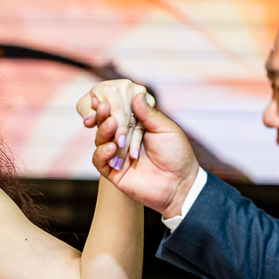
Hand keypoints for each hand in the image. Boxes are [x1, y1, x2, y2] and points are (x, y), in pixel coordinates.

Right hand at [78, 82, 198, 215]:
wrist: (180, 184)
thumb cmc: (177, 155)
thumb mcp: (165, 129)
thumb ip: (149, 114)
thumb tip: (137, 94)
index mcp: (136, 127)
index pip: (119, 113)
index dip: (113, 106)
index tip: (107, 97)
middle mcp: (124, 139)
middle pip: (106, 125)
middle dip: (104, 116)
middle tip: (104, 107)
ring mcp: (117, 155)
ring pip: (100, 140)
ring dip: (103, 131)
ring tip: (112, 125)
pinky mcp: (112, 172)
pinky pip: (99, 160)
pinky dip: (102, 152)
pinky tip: (111, 147)